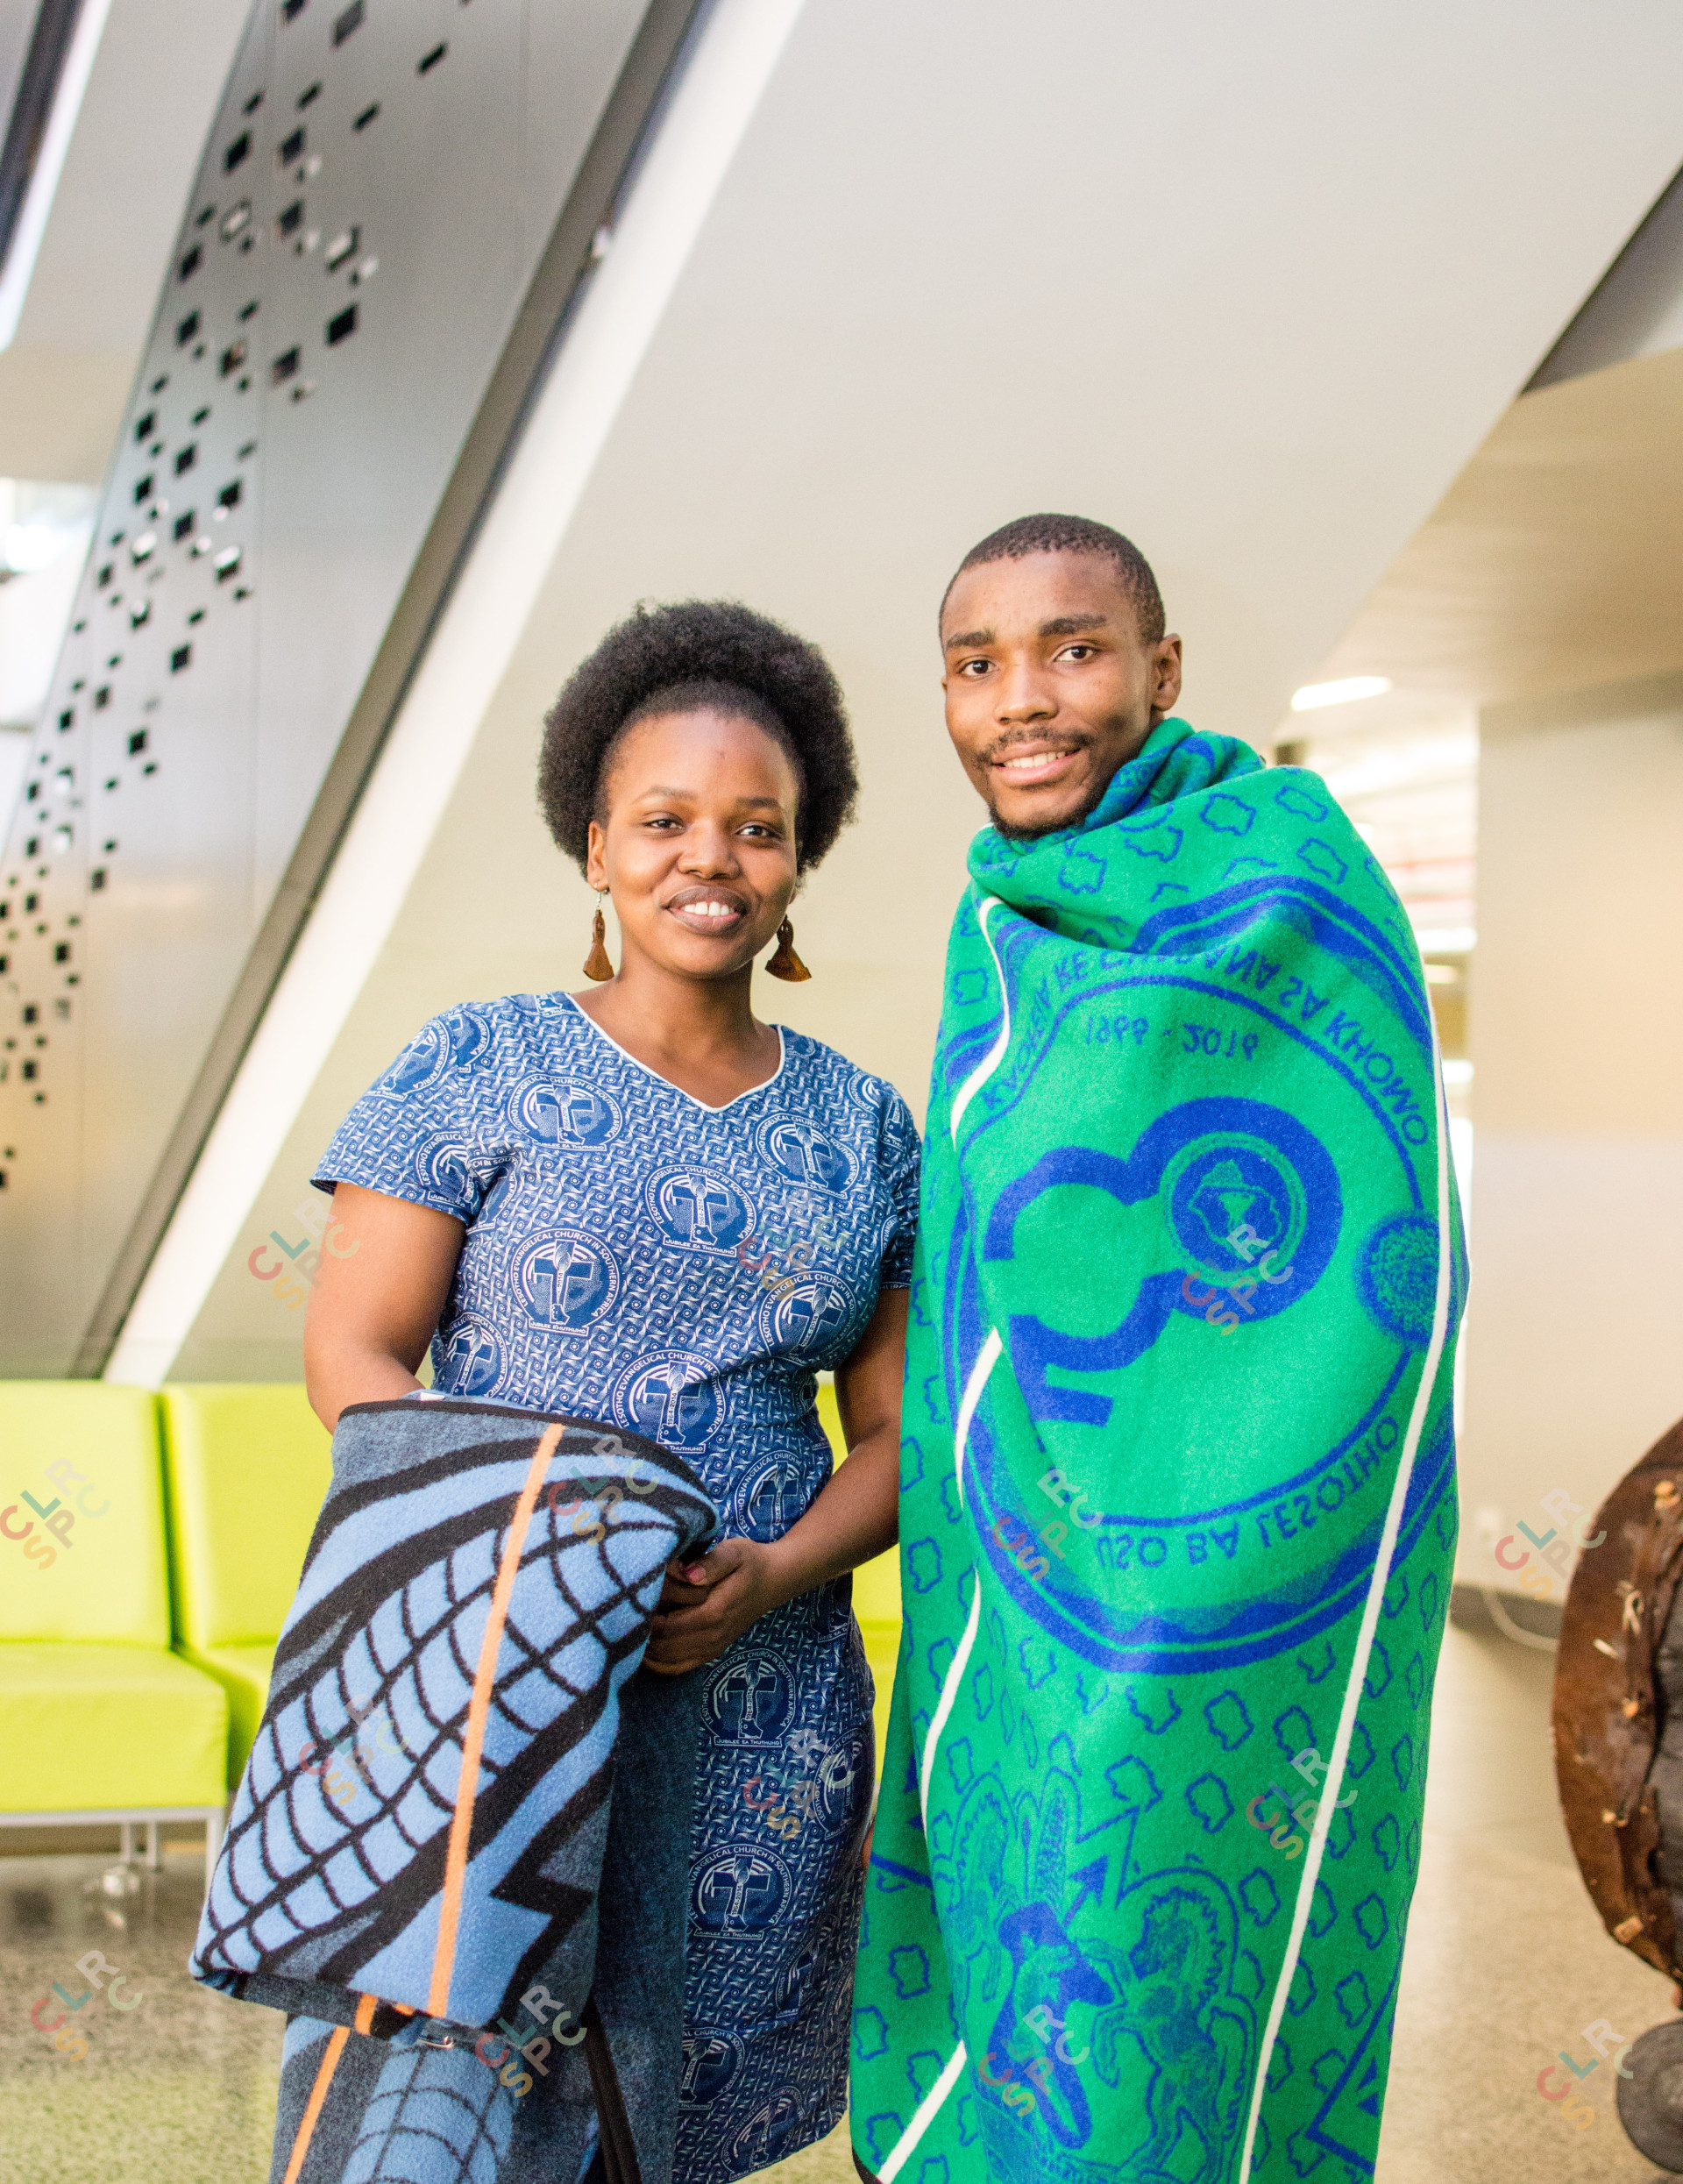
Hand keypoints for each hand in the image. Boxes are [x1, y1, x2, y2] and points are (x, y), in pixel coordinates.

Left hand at [643, 1537, 790, 1675]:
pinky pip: (678, 1667)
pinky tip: (645, 1648)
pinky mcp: (711, 1651)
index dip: (645, 1618)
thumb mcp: (734, 1552)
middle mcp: (713, 1636)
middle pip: (663, 1646)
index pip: (667, 1626)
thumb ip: (711, 1562)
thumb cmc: (750, 1563)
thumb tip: (689, 1574)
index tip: (634, 1600)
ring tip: (634, 1626)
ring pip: (667, 1661)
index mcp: (715, 1612)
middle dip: (642, 1632)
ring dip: (647, 1648)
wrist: (774, 1580)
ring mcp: (712, 1647)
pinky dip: (658, 1663)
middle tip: (630, 1613)